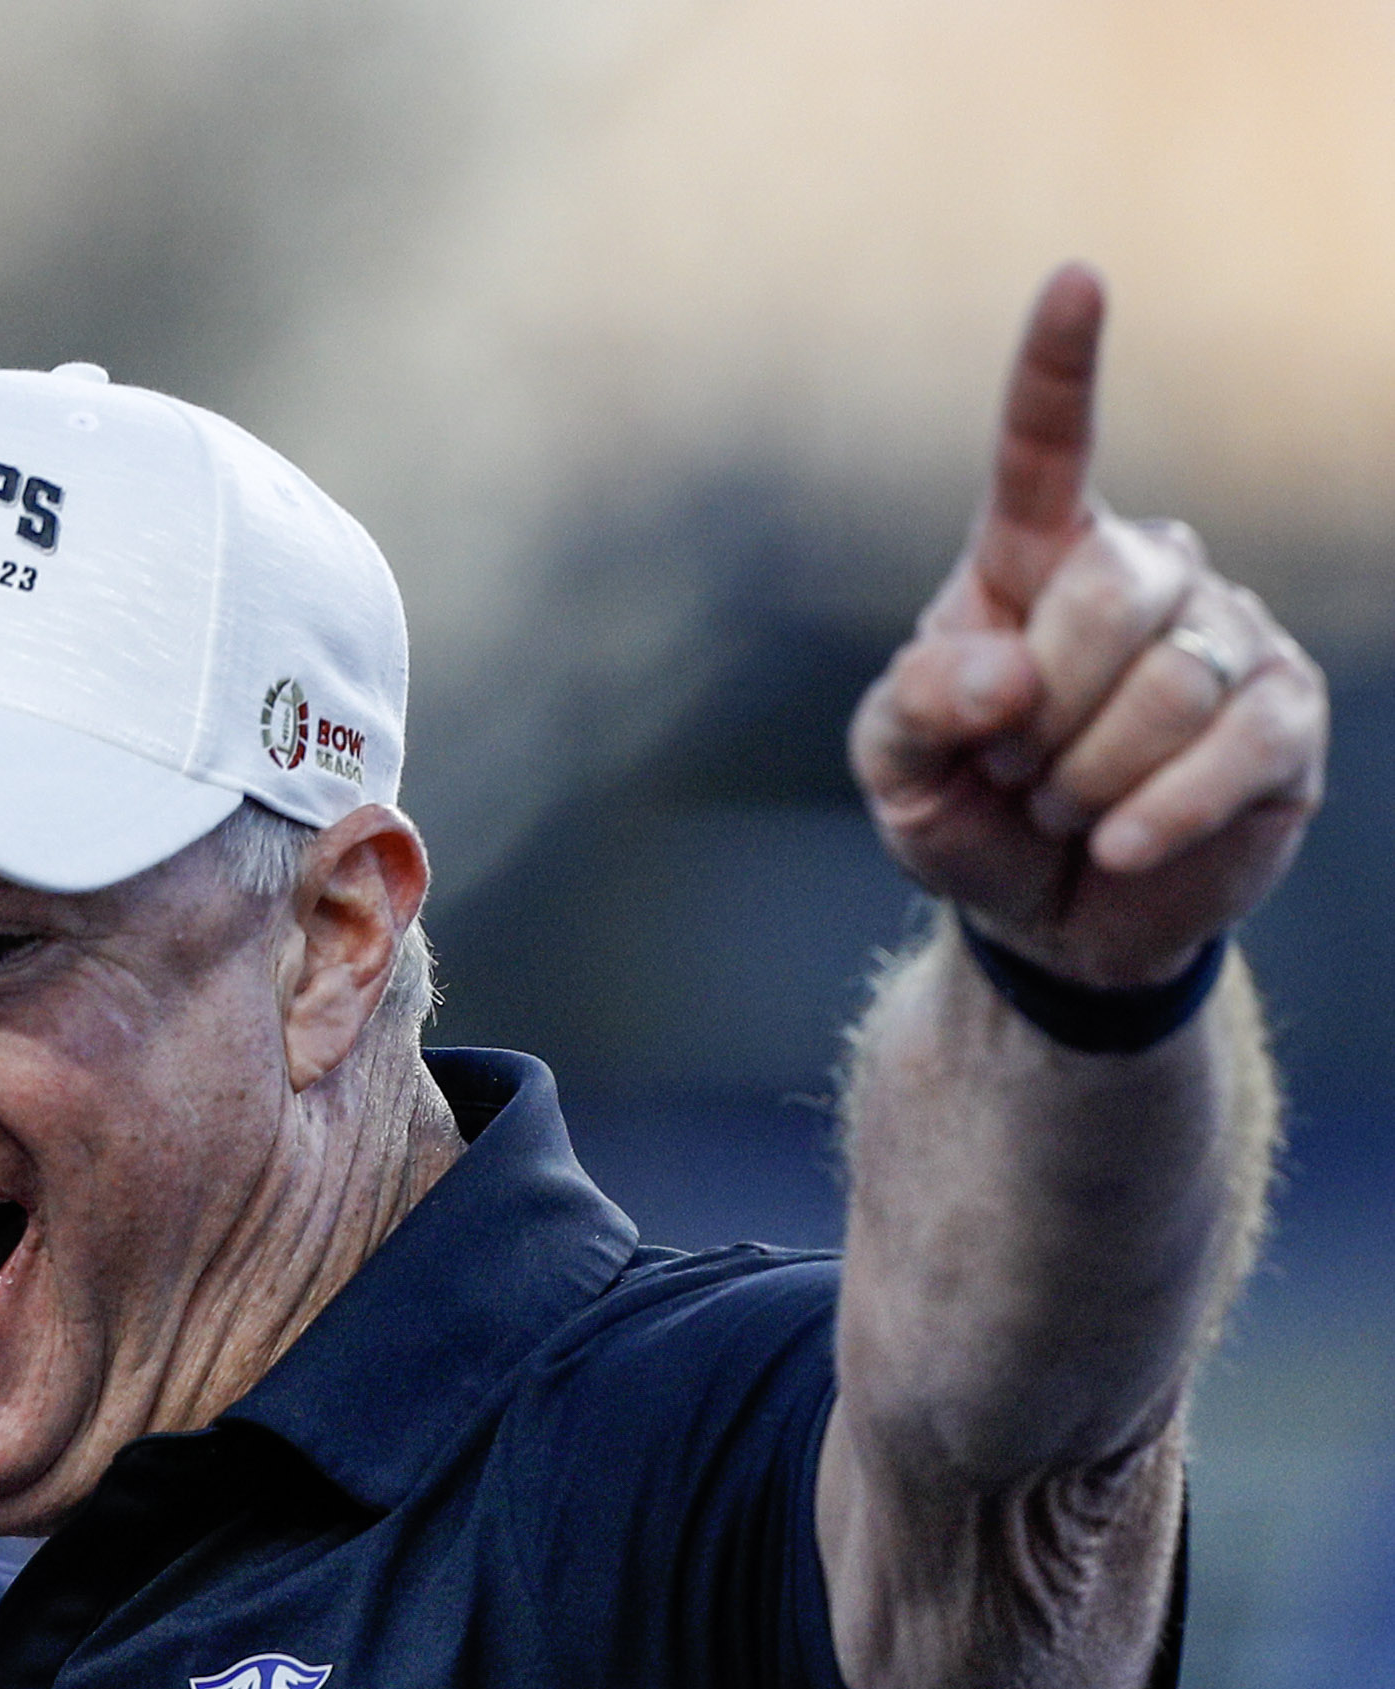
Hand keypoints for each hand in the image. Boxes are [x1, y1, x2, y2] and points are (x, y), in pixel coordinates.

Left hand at [850, 263, 1326, 989]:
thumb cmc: (967, 814)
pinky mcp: (1284, 717)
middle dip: (1042, 713)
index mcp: (1033, 563)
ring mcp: (1228, 636)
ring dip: (1088, 775)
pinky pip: (1233, 750)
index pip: (1048, 449)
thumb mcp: (897, 771)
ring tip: (1063, 805)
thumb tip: (1003, 673)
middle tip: (1016, 772)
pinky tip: (1114, 845)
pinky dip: (1157, 812)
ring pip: (1171, 683)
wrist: (1045, 915)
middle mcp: (1145, 575)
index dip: (1060, 367)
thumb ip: (913, 710)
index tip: (1075, 280)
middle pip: (1112, 594)